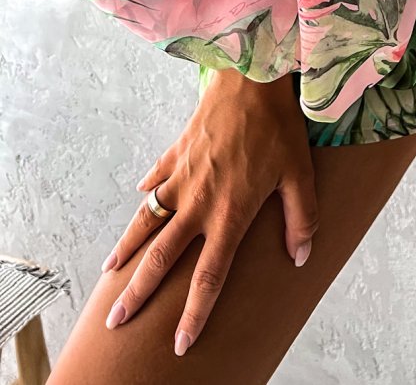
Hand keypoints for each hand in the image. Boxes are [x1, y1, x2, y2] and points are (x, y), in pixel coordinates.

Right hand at [98, 68, 317, 356]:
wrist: (252, 76)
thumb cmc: (280, 126)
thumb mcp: (300, 173)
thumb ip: (301, 219)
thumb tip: (300, 257)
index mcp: (230, 213)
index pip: (208, 276)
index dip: (195, 314)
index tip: (181, 343)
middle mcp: (199, 201)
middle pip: (162, 258)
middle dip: (138, 293)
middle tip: (116, 321)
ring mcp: (183, 176)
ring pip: (147, 221)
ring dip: (127, 248)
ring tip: (110, 273)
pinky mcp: (176, 152)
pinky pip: (156, 178)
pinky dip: (147, 192)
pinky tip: (139, 200)